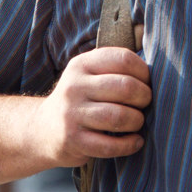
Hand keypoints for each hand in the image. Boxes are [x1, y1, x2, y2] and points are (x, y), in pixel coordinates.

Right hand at [33, 47, 151, 165]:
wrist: (42, 129)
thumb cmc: (79, 97)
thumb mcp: (88, 72)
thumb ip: (114, 62)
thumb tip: (150, 46)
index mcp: (82, 64)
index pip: (123, 59)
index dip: (143, 71)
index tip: (148, 82)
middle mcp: (75, 86)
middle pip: (124, 87)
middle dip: (144, 96)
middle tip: (146, 103)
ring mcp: (71, 114)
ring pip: (118, 116)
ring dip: (137, 120)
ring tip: (139, 121)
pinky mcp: (72, 140)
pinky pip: (108, 145)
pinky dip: (128, 145)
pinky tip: (136, 142)